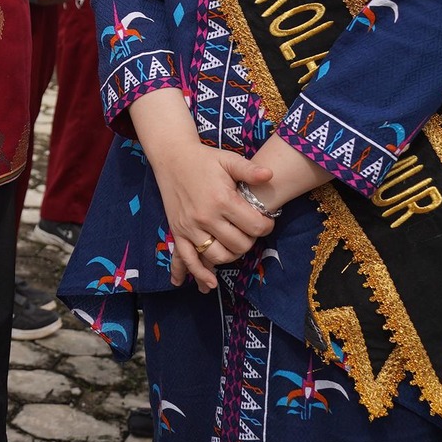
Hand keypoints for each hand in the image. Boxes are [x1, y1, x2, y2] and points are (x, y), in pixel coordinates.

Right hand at [128, 90, 273, 291]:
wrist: (172, 157)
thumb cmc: (204, 159)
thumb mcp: (228, 160)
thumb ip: (249, 170)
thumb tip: (270, 175)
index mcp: (222, 199)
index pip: (254, 226)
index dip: (266, 226)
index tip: (266, 220)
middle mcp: (206, 216)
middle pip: (239, 244)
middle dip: (250, 240)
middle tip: (250, 230)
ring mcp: (190, 227)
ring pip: (218, 255)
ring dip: (232, 255)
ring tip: (236, 243)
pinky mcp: (178, 232)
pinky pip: (188, 259)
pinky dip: (198, 273)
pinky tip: (208, 284)